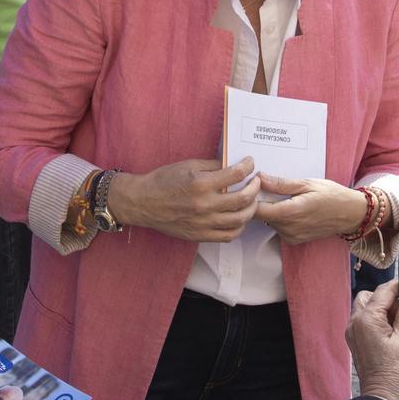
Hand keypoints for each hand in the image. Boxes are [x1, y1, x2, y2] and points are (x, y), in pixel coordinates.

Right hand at [108, 158, 260, 242]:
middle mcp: (204, 204)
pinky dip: (239, 227)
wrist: (142, 203)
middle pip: (243, 198)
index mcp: (200, 183)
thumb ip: (212, 166)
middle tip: (256, 181)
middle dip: (255, 187)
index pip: (236, 174)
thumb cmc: (163, 181)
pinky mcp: (199, 235)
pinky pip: (228, 235)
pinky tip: (238, 218)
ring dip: (251, 208)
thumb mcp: (187, 165)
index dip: (248, 166)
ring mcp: (203, 223)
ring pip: (240, 219)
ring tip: (251, 201)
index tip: (250, 163)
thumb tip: (233, 164)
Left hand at [252, 175, 370, 244]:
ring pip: (268, 222)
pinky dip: (278, 217)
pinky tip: (288, 208)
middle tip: (263, 187)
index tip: (251, 186)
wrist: (350, 214)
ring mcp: (291, 236)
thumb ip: (280, 183)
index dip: (250, 198)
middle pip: (260, 216)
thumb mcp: (307, 183)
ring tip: (279, 196)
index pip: (256, 210)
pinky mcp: (293, 240)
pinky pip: (277, 228)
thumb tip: (259, 177)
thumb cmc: (331, 195)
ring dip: (269, 210)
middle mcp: (288, 228)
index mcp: (290, 212)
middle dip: (258, 202)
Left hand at [348, 276, 398, 399]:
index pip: (383, 292)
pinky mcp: (363, 346)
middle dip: (394, 299)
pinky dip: (393, 327)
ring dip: (397, 315)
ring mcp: (358, 336)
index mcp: (366, 320)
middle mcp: (357, 325)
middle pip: (374, 299)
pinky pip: (377, 328)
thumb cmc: (393, 373)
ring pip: (377, 313)